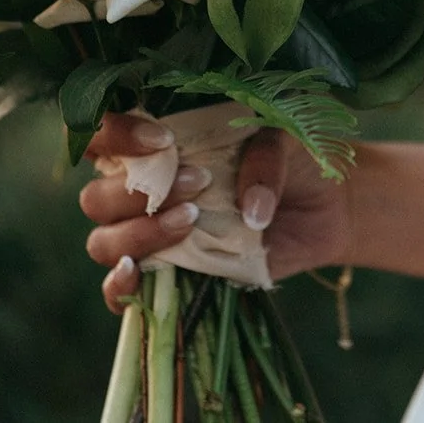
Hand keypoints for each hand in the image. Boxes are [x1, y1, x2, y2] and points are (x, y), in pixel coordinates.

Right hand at [81, 112, 353, 313]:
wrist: (327, 205)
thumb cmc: (294, 159)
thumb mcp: (283, 138)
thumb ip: (264, 161)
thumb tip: (250, 211)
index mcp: (154, 143)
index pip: (100, 134)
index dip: (115, 136)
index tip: (165, 142)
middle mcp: (143, 188)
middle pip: (96, 197)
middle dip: (139, 193)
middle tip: (199, 182)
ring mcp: (151, 233)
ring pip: (104, 241)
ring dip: (139, 234)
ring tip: (192, 220)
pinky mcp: (169, 273)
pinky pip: (119, 288)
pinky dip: (118, 286)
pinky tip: (137, 273)